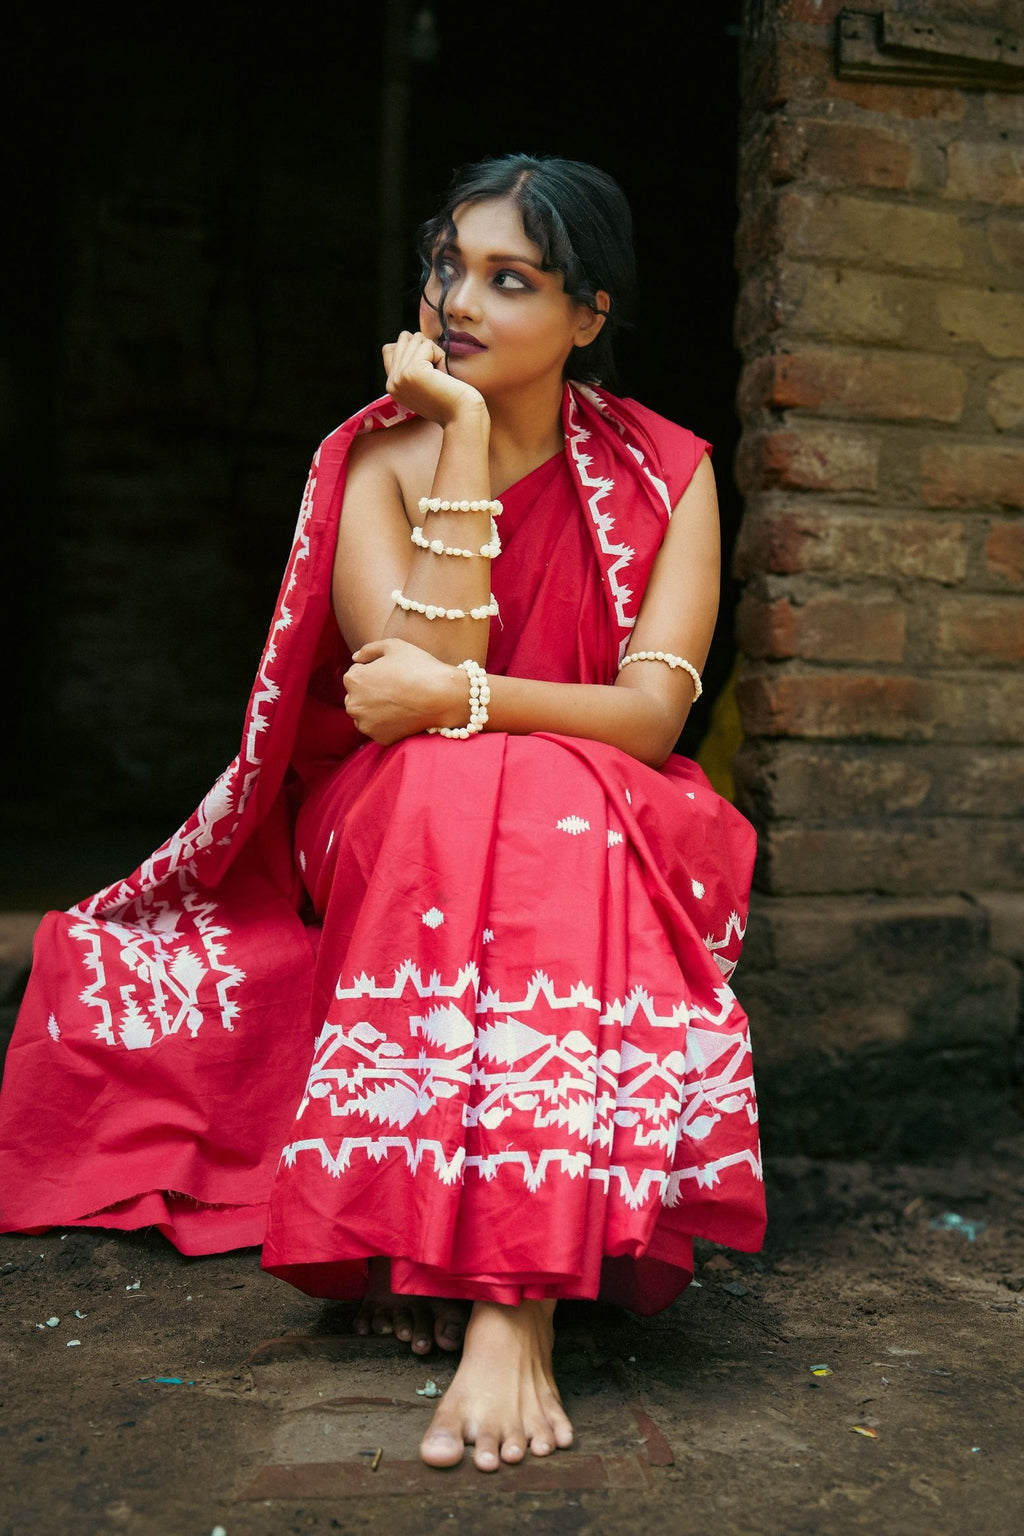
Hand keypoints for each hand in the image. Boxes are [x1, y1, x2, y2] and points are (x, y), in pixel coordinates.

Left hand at [343, 637, 467, 744]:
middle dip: (371, 691)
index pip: (356, 673)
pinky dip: (387, 723)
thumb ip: (369, 649)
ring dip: (376, 709)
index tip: (393, 672)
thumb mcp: (393, 646)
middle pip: (357, 696)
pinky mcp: (380, 738)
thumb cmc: (418, 667)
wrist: (443, 696)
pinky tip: (403, 714)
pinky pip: (379, 729)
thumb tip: (355, 658)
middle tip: (396, 688)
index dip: (375, 670)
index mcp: (353, 680)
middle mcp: (353, 704)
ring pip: (365, 714)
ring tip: (400, 701)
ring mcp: (366, 724)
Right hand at [382, 330, 486, 425]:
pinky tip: (442, 375)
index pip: (390, 348)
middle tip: (436, 375)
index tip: (428, 372)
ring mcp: (399, 377)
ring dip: (434, 353)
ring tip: (439, 376)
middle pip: (403, 340)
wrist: (462, 415)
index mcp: (391, 386)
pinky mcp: (412, 371)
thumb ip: (409, 362)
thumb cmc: (449, 399)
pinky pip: (427, 345)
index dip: (412, 350)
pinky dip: (439, 356)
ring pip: (416, 339)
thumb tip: (406, 336)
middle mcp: (391, 382)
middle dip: (425, 350)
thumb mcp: (423, 381)